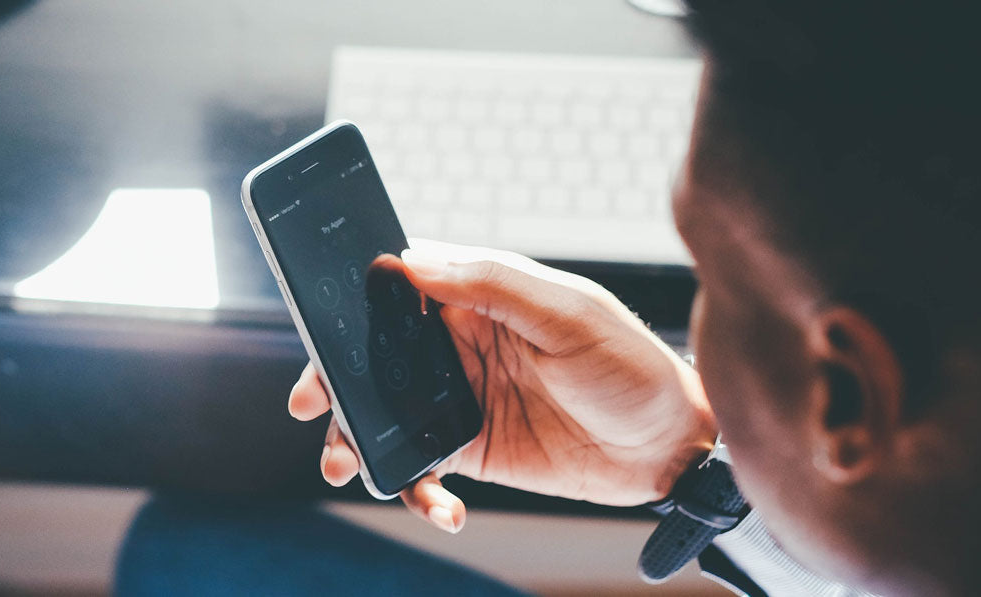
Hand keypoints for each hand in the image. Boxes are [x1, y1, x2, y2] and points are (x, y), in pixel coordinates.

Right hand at [288, 240, 716, 532]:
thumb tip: (412, 263)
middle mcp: (460, 344)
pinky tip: (441, 507)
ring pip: (386, 411)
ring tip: (344, 463)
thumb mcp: (569, 313)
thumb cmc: (630, 365)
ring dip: (355, 437)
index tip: (320, 322)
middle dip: (334, 376)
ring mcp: (461, 398)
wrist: (670, 448)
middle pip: (376, 353)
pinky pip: (422, 467)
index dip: (353, 301)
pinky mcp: (471, 449)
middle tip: (310, 400)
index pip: (400, 287)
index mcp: (479, 297)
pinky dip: (416, 488)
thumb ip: (492, 284)